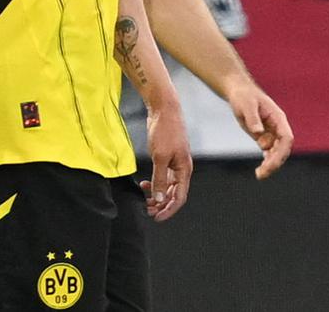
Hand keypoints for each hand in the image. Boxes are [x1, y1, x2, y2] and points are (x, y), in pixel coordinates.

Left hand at [142, 104, 191, 221]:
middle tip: (147, 211)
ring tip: (144, 200)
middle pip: (174, 194)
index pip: (179, 197)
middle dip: (162, 204)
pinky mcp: (167, 157)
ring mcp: (174, 163)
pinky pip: (163, 177)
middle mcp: (182, 168)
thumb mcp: (160, 157)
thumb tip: (159, 199)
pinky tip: (144, 184)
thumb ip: (160, 180)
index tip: (156, 218)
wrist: (164, 110)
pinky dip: (155, 183)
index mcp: (184, 169)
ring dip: (157, 195)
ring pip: (168, 186)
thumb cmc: (165, 132)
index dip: (169, 210)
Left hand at [225, 79, 294, 179]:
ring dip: (271, 165)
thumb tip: (259, 133)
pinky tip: (260, 171)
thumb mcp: (246, 105)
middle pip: (283, 148)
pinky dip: (266, 162)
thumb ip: (253, 118)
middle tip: (262, 173)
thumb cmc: (244, 97)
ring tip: (259, 175)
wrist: (240, 93)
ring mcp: (272, 133)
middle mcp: (278, 127)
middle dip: (275, 162)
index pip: (286, 138)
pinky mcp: (264, 137)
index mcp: (278, 118)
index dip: (281, 152)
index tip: (271, 163)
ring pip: (277, 152)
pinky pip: (269, 152)